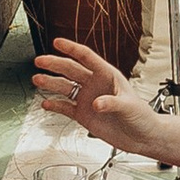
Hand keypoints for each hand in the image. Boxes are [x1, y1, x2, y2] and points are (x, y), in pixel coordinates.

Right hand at [31, 36, 158, 156]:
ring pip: (65, 87)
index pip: (87, 57)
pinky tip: (45, 103)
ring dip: (51, 83)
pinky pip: (65, 107)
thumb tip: (97, 103)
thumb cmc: (142, 116)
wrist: (142, 137)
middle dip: (55, 64)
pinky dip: (55, 105)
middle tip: (39, 61)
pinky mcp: (84, 115)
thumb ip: (112, 103)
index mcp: (108, 75)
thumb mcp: (129, 106)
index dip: (72, 49)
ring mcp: (88, 100)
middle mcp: (95, 85)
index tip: (58, 42)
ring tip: (37, 79)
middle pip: (71, 70)